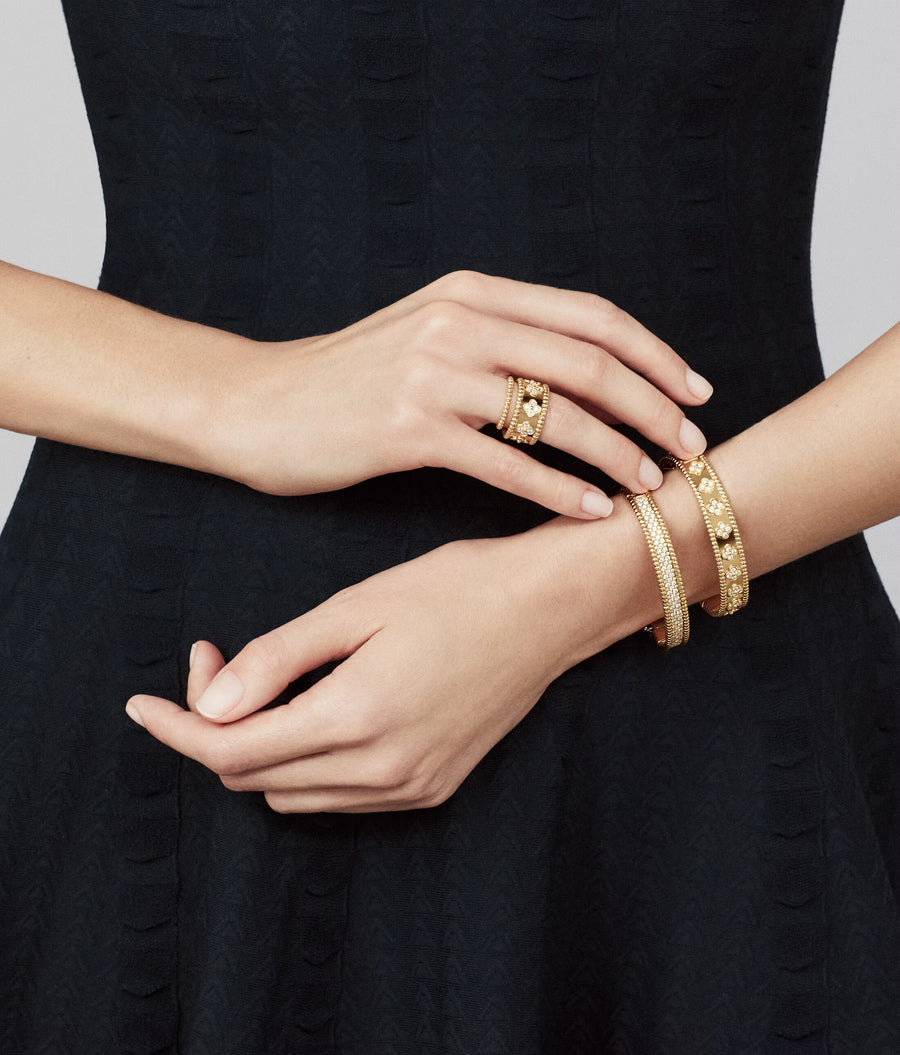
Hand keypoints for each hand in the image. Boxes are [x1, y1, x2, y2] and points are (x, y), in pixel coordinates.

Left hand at [124, 525, 624, 812]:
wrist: (550, 608)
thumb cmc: (458, 588)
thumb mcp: (358, 606)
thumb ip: (277, 660)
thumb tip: (205, 709)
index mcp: (358, 717)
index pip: (232, 750)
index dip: (177, 727)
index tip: (142, 700)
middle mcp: (384, 768)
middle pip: (257, 778)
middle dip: (215, 727)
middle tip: (216, 660)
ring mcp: (412, 784)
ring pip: (295, 793)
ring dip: (259, 747)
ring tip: (263, 680)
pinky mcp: (433, 784)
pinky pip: (341, 794)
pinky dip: (306, 762)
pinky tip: (314, 707)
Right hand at [221, 268, 712, 517]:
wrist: (257, 405)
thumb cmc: (347, 377)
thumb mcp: (426, 331)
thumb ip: (497, 335)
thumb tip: (581, 368)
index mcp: (472, 291)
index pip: (591, 316)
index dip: (653, 354)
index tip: (696, 391)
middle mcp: (460, 321)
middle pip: (588, 362)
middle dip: (653, 408)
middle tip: (691, 449)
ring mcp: (433, 373)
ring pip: (556, 414)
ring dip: (616, 453)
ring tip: (651, 486)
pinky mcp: (407, 428)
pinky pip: (504, 462)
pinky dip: (555, 490)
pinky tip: (587, 511)